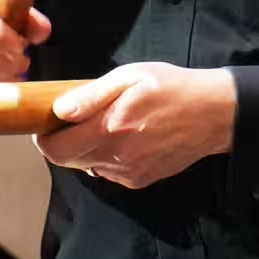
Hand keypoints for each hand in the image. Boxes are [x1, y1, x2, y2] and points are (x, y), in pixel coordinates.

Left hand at [39, 63, 234, 190]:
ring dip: (85, 151)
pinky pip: (109, 173)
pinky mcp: (141, 180)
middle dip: (62, 143)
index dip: (44, 138)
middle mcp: (117, 157)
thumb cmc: (171, 88)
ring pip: (88, 167)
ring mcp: (129, 173)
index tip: (47, 124)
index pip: (55, 149)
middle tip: (72, 122)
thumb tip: (59, 110)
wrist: (214, 114)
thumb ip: (91, 95)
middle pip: (67, 161)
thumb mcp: (129, 77)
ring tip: (104, 126)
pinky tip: (123, 139)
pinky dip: (106, 159)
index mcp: (109, 129)